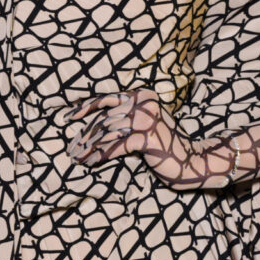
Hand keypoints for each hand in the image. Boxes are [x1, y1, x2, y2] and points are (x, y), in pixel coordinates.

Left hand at [64, 92, 259, 190]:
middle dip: (84, 135)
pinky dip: (99, 155)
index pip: (106, 98)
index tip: (67, 118)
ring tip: (77, 158)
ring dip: (88, 147)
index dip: (84, 108)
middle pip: (103, 118)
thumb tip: (94, 127)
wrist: (192, 161)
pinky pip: (114, 146)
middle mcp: (142, 102)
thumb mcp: (145, 125)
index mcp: (141, 96)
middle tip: (71, 149)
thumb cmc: (165, 146)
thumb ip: (125, 119)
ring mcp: (144, 118)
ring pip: (105, 133)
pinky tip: (90, 163)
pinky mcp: (145, 136)